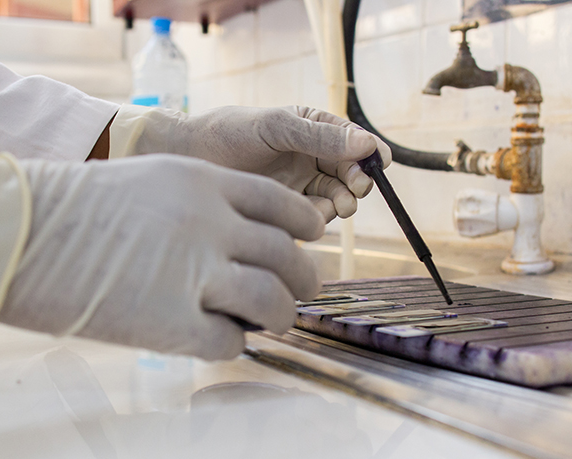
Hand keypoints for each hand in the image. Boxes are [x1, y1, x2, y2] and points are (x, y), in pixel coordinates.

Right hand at [0, 154, 324, 359]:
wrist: (16, 230)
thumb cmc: (70, 206)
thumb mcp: (148, 181)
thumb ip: (198, 203)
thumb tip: (236, 236)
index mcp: (204, 182)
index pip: (281, 204)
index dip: (304, 225)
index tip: (311, 238)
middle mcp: (210, 223)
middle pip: (287, 255)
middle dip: (303, 278)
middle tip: (300, 292)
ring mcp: (194, 272)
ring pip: (273, 300)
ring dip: (280, 315)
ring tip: (273, 322)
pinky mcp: (171, 322)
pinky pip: (230, 340)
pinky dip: (233, 343)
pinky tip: (220, 339)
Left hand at [109, 105, 391, 221]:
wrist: (192, 159)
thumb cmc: (231, 132)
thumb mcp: (277, 128)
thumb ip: (319, 137)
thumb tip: (367, 144)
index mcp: (316, 130)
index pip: (356, 143)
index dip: (371, 154)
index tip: (380, 163)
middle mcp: (314, 159)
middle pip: (352, 174)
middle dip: (359, 182)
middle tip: (355, 189)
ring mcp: (302, 186)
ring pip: (338, 198)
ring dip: (343, 202)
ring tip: (336, 205)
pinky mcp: (288, 210)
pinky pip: (315, 218)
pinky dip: (319, 217)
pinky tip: (309, 214)